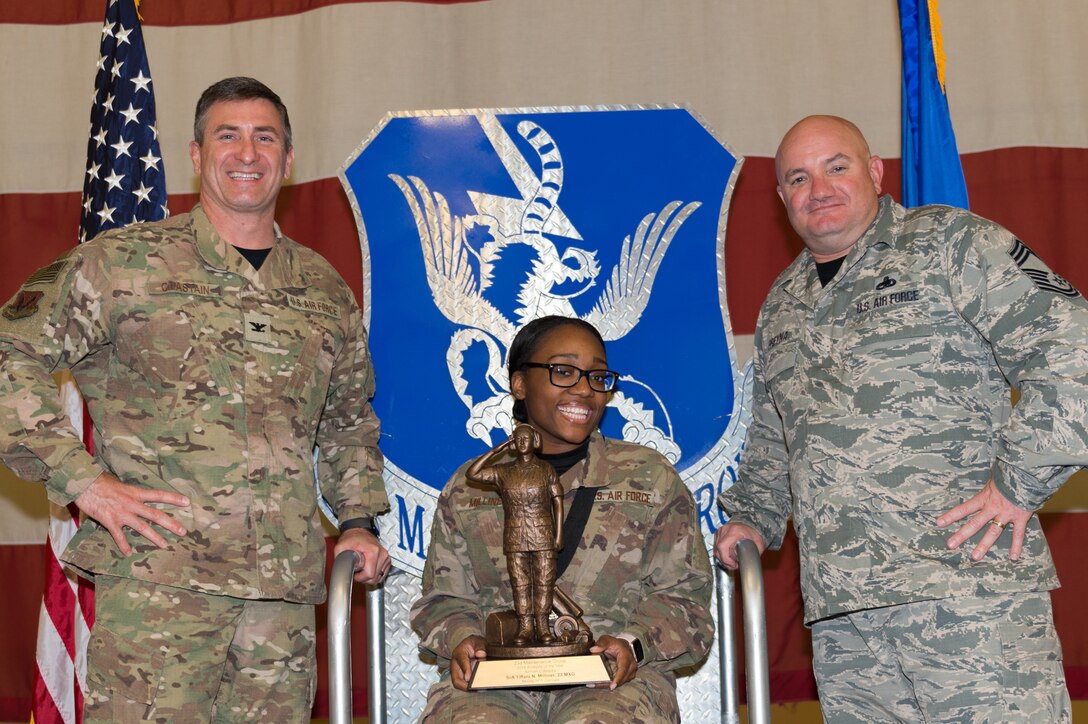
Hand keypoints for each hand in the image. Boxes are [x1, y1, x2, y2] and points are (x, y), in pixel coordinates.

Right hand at [74, 472, 188, 555]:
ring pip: (142, 527)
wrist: (83, 483)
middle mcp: (132, 503)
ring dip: (154, 537)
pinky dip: (123, 545)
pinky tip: (129, 553)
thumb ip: (130, 492)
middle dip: (170, 523)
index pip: (159, 495)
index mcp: (136, 492)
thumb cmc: (101, 482)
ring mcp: (122, 513)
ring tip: (164, 545)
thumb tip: (137, 495)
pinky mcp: (110, 521)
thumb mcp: (121, 484)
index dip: (173, 498)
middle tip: (183, 531)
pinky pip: (119, 536)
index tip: (187, 502)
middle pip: (155, 514)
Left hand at [333, 527, 390, 584]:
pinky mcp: (386, 560)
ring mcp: (386, 557)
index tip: (355, 572)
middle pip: (375, 578)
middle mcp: (382, 554)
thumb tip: (343, 570)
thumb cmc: (351, 538)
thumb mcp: (340, 547)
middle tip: (357, 571)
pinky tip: (368, 569)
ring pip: (379, 578)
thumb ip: (340, 559)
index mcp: (373, 551)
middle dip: (364, 578)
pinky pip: (382, 575)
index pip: (370, 575)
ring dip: (369, 577)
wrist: (359, 531)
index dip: (360, 578)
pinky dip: (374, 575)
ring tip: (362, 569)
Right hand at [450, 635, 487, 690]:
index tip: (469, 678)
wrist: (470, 645)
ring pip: (458, 683)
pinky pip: (462, 684)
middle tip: (473, 688)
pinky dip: (468, 687)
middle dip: (463, 685)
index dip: (466, 670)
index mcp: (459, 652)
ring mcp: (457, 671)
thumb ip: (480, 647)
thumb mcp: (478, 641)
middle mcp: (455, 663)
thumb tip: (481, 654)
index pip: (462, 661)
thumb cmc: (473, 644)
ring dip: (466, 687)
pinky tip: (477, 688)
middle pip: (455, 678)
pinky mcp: (460, 676)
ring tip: (477, 689)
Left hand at [589, 635, 636, 688]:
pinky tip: (598, 683)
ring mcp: (630, 672)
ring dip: (607, 684)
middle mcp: (631, 666)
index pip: (623, 669)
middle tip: (593, 684)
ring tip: (593, 684)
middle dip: (608, 684)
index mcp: (626, 656)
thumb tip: (594, 649)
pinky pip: (617, 683)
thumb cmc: (616, 644)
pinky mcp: (626, 677)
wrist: (623, 647)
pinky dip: (608, 684)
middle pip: (621, 679)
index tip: (612, 686)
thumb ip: (601, 643)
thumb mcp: (607, 640)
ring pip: (619, 683)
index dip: (618, 678)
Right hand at [713, 521, 765, 569]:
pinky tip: (728, 557)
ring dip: (722, 559)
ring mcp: (720, 531)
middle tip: (734, 566)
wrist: (750, 523)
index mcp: (734, 531)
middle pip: (718, 550)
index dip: (726, 559)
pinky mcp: (718, 534)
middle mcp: (725, 530)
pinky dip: (721, 554)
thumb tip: (750, 564)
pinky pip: (716, 547)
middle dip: (725, 561)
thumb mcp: (758, 543)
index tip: (733, 564)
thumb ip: (754, 554)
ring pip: (716, 550)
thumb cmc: (753, 531)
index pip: (722, 547)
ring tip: (731, 562)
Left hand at [937, 479, 1031, 560]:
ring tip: (975, 557)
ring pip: (993, 532)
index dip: (951, 516)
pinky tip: (1013, 557)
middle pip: (974, 523)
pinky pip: (1018, 534)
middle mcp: (993, 507)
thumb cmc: (1009, 473)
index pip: (964, 508)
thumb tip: (976, 474)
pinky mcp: (1021, 517)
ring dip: (983, 545)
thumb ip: (986, 486)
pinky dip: (1016, 546)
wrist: (1028, 474)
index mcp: (984, 498)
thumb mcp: (992, 477)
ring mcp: (1007, 514)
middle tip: (950, 545)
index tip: (939, 523)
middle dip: (962, 535)